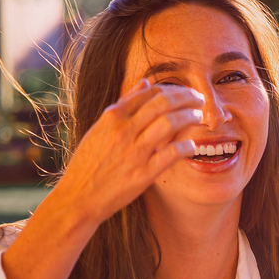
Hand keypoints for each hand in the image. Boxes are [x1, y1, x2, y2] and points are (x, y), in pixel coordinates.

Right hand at [50, 79, 203, 228]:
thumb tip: (145, 83)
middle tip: (200, 100)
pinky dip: (186, 146)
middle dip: (187, 97)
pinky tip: (192, 146)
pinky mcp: (143, 174)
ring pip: (170, 123)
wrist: (78, 196)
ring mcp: (134, 151)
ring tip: (199, 117)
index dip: (173, 89)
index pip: (150, 92)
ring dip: (190, 117)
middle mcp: (123, 130)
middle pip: (163, 102)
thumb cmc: (90, 162)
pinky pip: (172, 154)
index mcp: (112, 116)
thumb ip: (124, 106)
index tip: (185, 93)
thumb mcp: (101, 128)